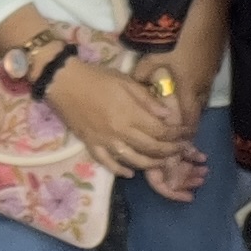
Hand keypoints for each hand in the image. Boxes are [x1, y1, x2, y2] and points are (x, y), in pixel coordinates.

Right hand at [46, 52, 189, 174]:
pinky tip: (130, 173)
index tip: (187, 134)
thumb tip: (167, 115)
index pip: (160, 131)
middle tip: (181, 150)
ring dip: (151, 164)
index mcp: (130, 114)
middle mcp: (120, 132)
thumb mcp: (125, 81)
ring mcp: (105, 141)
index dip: (176, 134)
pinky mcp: (91, 145)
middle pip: (151, 148)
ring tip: (162, 162)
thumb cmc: (96, 77)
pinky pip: (108, 163)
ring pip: (133, 160)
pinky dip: (120, 170)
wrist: (63, 81)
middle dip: (170, 151)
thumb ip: (147, 100)